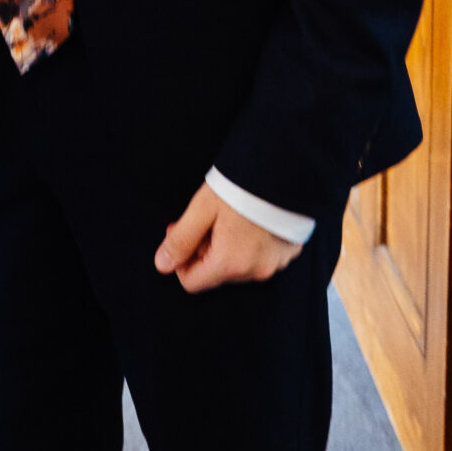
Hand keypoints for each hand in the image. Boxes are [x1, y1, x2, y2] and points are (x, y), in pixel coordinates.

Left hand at [154, 182, 300, 291]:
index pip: (191, 282)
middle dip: (205, 250)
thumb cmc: (241, 187)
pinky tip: (251, 221)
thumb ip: (180, 240)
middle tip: (206, 220)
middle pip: (215, 273)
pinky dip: (251, 245)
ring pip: (237, 267)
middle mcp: (255, 271)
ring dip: (228, 248)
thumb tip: (162, 265)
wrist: (283, 168)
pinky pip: (260, 258)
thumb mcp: (202, 209)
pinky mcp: (289, 253)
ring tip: (231, 218)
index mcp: (230, 263)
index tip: (183, 231)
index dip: (180, 258)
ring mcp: (275, 264)